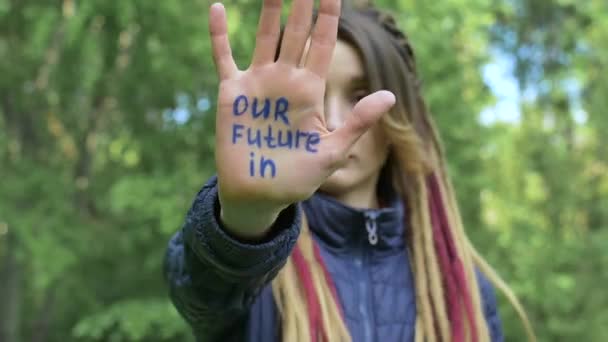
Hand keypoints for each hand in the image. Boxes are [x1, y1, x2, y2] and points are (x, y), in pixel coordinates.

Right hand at [209, 0, 394, 233]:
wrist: (261, 195)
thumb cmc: (298, 178)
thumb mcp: (333, 151)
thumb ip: (358, 122)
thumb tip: (389, 95)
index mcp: (310, 89)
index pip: (322, 43)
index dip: (329, 15)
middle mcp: (285, 80)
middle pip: (296, 31)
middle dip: (302, 3)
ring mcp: (258, 84)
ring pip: (264, 36)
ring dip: (269, 9)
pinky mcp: (232, 94)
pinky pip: (224, 58)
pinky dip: (219, 35)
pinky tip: (217, 7)